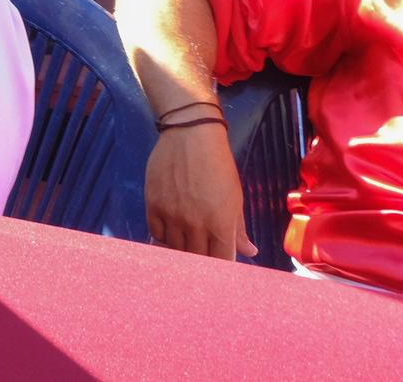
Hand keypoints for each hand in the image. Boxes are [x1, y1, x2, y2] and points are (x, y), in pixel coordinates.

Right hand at [144, 125, 257, 260]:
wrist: (190, 135)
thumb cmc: (218, 165)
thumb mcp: (235, 197)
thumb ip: (239, 228)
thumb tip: (250, 251)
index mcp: (220, 223)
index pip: (221, 262)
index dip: (221, 267)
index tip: (220, 265)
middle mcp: (195, 224)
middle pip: (196, 258)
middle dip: (202, 260)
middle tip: (203, 254)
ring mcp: (171, 215)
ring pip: (175, 249)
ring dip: (182, 250)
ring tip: (186, 244)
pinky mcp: (153, 205)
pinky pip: (156, 234)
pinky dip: (163, 237)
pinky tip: (170, 231)